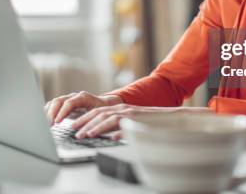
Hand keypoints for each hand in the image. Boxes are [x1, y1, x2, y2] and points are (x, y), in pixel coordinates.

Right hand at [44, 91, 121, 124]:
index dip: (62, 112)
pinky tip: (46, 121)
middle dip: (52, 113)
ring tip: (46, 124)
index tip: (57, 122)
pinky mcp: (64, 103)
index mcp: (83, 97)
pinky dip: (48, 112)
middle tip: (49, 125)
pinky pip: (53, 105)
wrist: (104, 104)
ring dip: (48, 112)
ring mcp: (68, 98)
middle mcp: (74, 96)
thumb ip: (92, 120)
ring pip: (54, 102)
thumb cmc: (103, 111)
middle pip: (59, 101)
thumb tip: (87, 131)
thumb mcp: (99, 115)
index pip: (69, 103)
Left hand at [72, 105, 210, 139]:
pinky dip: (107, 128)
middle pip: (98, 113)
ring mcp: (129, 112)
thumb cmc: (154, 123)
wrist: (173, 117)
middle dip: (83, 122)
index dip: (85, 119)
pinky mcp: (135, 117)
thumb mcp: (134, 126)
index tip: (74, 127)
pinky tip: (101, 135)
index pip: (98, 113)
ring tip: (83, 134)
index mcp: (121, 109)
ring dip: (92, 126)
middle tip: (72, 131)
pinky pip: (118, 122)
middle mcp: (123, 108)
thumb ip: (122, 129)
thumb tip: (111, 137)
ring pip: (105, 117)